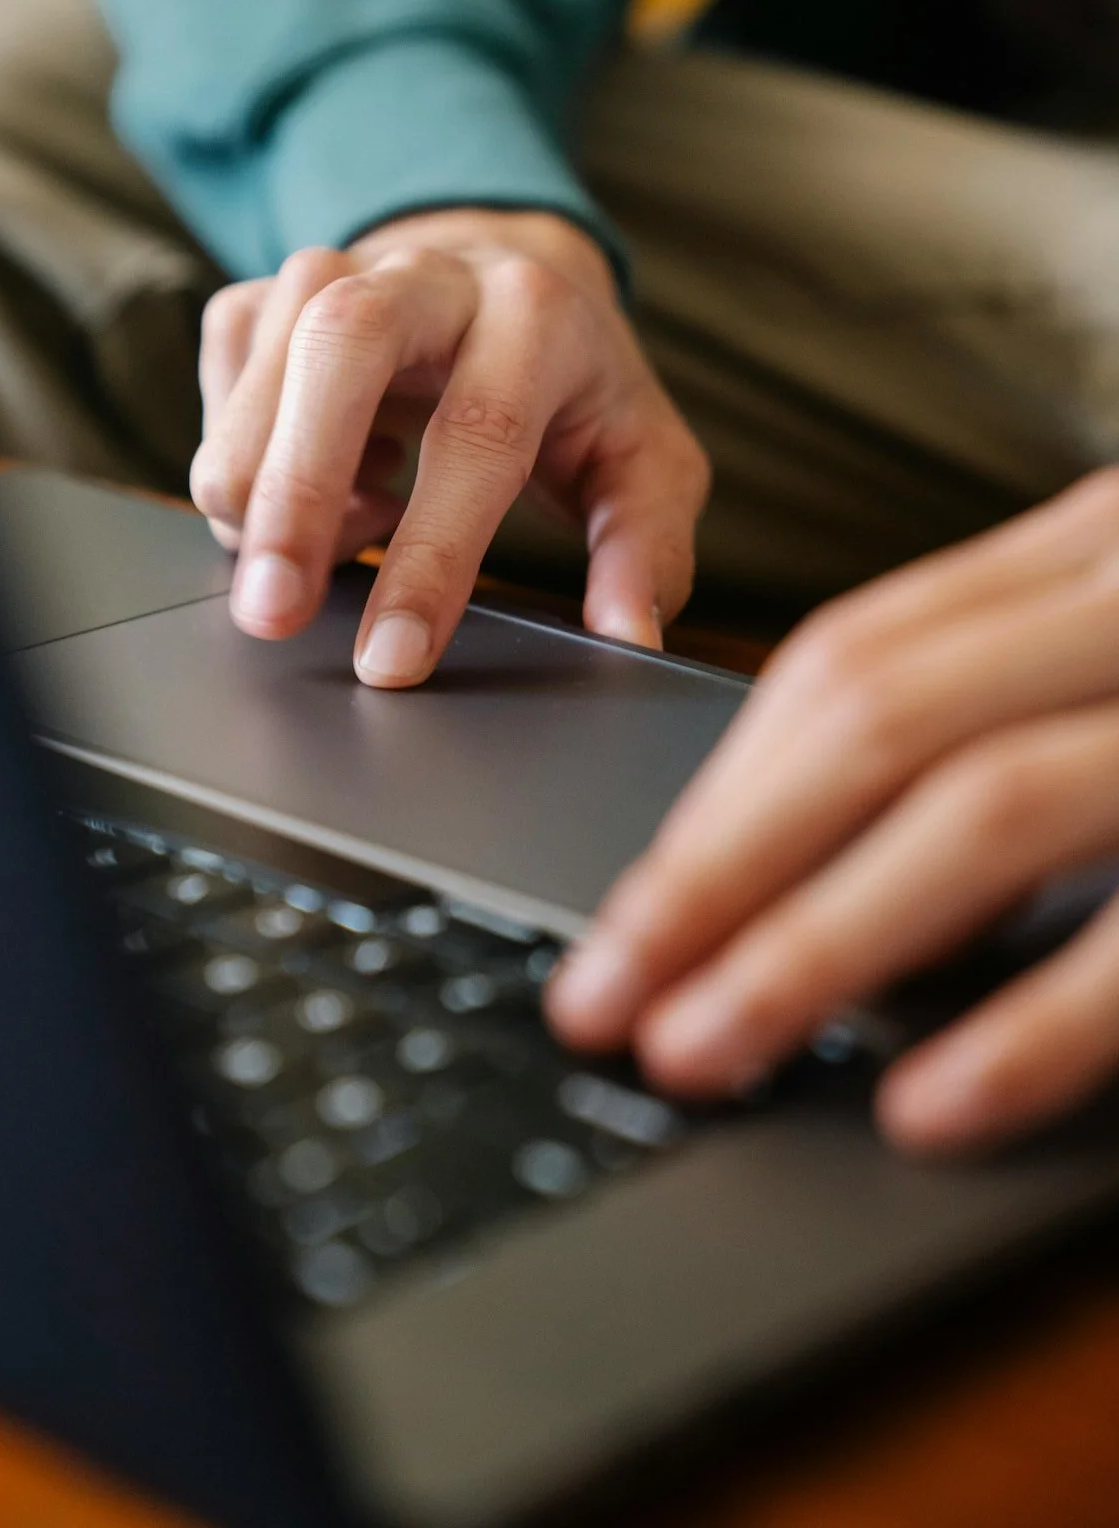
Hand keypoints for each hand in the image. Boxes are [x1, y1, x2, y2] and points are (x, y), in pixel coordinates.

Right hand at [190, 207, 708, 686]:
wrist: (515, 272)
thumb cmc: (578, 389)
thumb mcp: (645, 465)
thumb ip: (644, 552)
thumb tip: (627, 639)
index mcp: (537, 317)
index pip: (477, 436)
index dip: (431, 557)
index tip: (392, 660)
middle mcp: (434, 275)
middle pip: (342, 347)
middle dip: (296, 489)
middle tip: (270, 612)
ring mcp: (342, 268)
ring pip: (267, 353)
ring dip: (263, 480)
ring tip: (326, 554)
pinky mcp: (273, 291)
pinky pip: (225, 367)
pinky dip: (244, 450)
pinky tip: (317, 488)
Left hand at [547, 470, 1118, 1155]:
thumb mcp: (1117, 658)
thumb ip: (996, 719)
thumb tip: (824, 866)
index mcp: (1084, 556)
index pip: (852, 659)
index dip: (719, 795)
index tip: (624, 907)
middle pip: (871, 721)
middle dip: (711, 870)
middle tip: (598, 995)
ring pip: (977, 809)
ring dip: (813, 944)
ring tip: (696, 1049)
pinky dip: (1028, 1032)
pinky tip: (924, 1108)